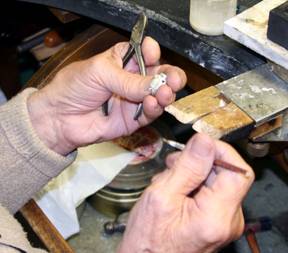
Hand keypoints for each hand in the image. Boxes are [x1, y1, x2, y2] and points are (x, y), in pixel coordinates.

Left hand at [27, 37, 185, 154]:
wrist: (60, 117)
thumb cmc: (73, 87)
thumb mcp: (100, 73)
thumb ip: (129, 80)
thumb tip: (155, 84)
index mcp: (123, 61)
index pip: (146, 53)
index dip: (152, 52)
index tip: (152, 54)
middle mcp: (132, 80)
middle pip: (159, 75)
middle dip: (170, 76)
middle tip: (174, 79)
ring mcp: (135, 100)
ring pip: (159, 96)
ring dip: (165, 94)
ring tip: (164, 93)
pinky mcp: (133, 119)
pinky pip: (150, 114)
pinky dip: (154, 108)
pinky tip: (152, 103)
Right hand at [118, 134, 254, 252]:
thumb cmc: (148, 238)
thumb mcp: (161, 196)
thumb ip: (186, 168)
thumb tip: (204, 141)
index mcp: (216, 215)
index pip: (238, 172)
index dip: (221, 152)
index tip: (198, 145)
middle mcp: (227, 220)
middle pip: (225, 175)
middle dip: (198, 163)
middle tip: (171, 166)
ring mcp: (223, 220)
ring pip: (216, 180)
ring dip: (192, 172)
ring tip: (168, 180)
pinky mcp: (216, 219)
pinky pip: (210, 191)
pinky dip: (192, 183)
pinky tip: (173, 188)